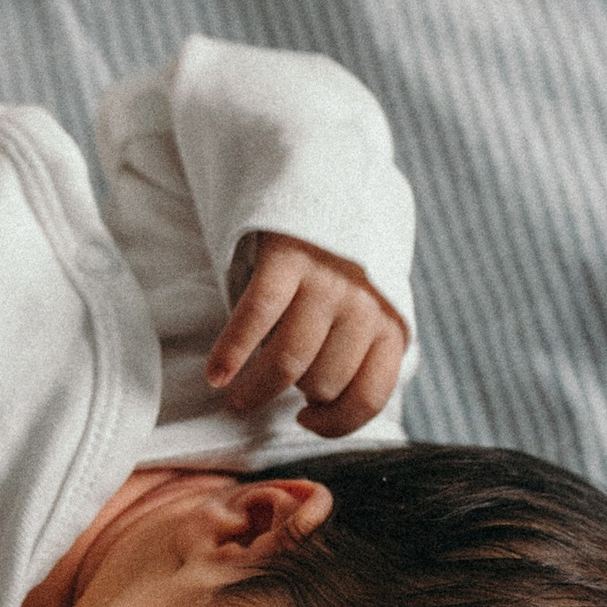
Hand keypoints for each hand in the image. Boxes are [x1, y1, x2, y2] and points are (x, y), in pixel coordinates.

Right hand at [206, 236, 406, 436]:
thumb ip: (364, 348)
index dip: (336, 423)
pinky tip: (216, 375)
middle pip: (323, 383)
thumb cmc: (350, 261)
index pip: (368, 397)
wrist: (336, 183)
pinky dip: (230, 353)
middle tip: (265, 392)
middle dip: (291, 397)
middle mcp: (364, 306)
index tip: (307, 420)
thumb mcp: (377, 304)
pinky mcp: (287, 259)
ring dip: (256, 391)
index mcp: (391, 324)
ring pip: (289, 362)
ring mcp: (326, 282)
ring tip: (236, 398)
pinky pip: (256, 319)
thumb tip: (325, 407)